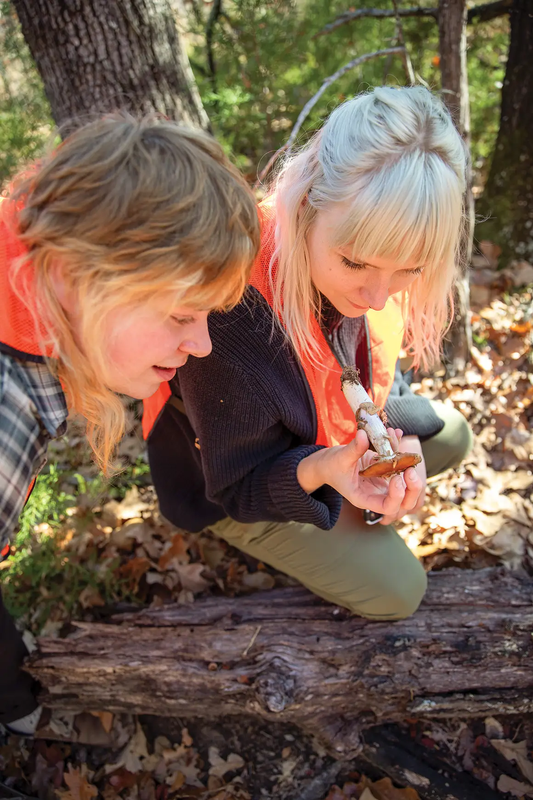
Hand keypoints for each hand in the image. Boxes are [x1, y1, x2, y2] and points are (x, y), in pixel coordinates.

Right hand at [297, 428, 423, 519]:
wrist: (329, 464)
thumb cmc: (332, 467)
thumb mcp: (340, 458)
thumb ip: (353, 449)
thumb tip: (364, 435)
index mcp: (364, 498)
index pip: (387, 507)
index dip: (397, 496)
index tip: (397, 478)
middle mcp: (377, 493)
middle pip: (404, 502)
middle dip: (413, 488)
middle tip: (410, 469)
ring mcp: (383, 483)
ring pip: (406, 484)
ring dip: (409, 466)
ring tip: (403, 448)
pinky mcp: (385, 471)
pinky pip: (399, 464)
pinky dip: (400, 450)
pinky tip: (396, 434)